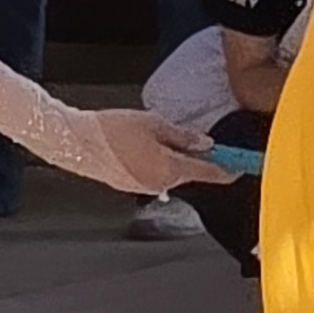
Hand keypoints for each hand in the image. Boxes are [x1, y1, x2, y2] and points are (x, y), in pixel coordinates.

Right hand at [81, 105, 220, 194]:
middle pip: (188, 173)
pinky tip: (143, 147)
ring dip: (173, 159)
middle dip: (195, 158)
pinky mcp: (129, 186)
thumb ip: (182, 136)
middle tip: (196, 139)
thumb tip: (205, 143)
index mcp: (169, 169)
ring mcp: (143, 188)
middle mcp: (159, 184)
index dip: (227, 168)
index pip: (208, 172)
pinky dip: (157, 164)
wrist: (74, 143)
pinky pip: (153, 176)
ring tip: (155, 136)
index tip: (240, 167)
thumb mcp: (153, 124)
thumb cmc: (109, 131)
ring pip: (170, 174)